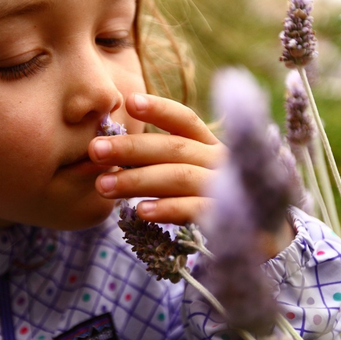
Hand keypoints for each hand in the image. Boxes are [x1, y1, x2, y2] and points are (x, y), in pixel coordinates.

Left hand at [89, 93, 225, 224]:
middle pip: (174, 148)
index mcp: (208, 145)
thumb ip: (149, 162)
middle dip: (131, 148)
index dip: (159, 109)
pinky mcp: (223, 218)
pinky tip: (139, 211)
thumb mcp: (179, 174)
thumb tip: (101, 152)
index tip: (130, 103)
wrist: (245, 237)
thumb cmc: (199, 198)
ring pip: (178, 177)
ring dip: (137, 180)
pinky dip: (166, 208)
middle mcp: (219, 162)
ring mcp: (225, 189)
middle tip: (95, 150)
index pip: (185, 121)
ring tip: (103, 186)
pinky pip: (193, 210)